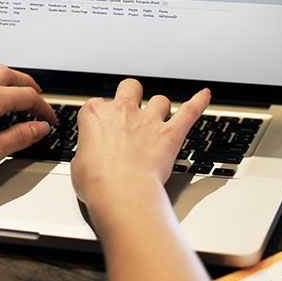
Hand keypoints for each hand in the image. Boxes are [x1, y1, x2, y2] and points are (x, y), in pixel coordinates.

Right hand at [70, 79, 209, 206]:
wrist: (121, 193)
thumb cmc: (98, 183)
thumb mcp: (77, 166)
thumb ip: (86, 153)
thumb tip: (88, 158)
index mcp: (95, 115)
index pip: (97, 104)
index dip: (101, 116)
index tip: (102, 128)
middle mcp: (123, 111)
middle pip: (130, 87)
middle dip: (132, 94)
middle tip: (132, 108)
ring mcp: (149, 121)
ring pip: (160, 100)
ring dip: (160, 108)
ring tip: (159, 118)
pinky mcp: (170, 134)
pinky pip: (190, 111)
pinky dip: (199, 102)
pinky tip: (205, 95)